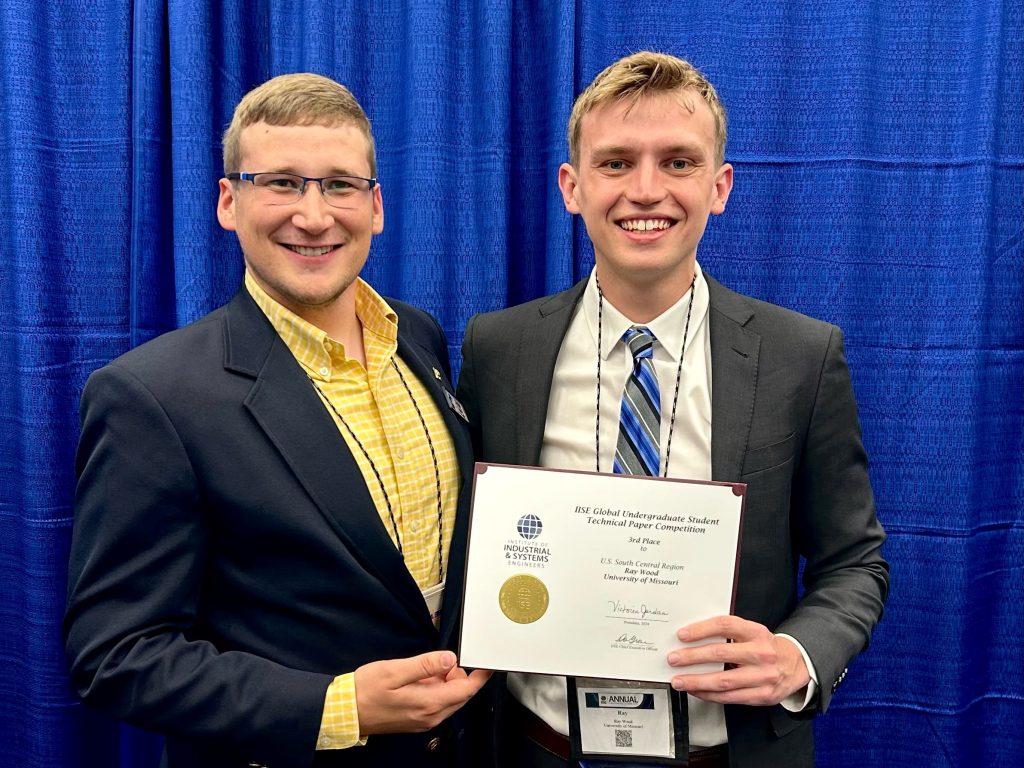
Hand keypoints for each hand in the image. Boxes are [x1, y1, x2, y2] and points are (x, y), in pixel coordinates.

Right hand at [354, 651, 491, 734]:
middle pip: (460, 696)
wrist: (343, 712)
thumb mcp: (395, 670)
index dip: (479, 676)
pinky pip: (436, 704)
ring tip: (428, 669)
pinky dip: (436, 690)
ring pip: (448, 700)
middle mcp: (429, 716)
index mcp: (428, 703)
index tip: (485, 664)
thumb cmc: (365, 691)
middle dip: (460, 677)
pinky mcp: (415, 720)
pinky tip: (421, 679)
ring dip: (446, 683)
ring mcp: (423, 720)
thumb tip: (450, 659)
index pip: (466, 690)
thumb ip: (425, 664)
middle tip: (446, 660)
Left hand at [666, 615, 809, 705]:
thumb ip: (728, 632)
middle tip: (674, 659)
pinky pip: (730, 697)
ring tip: (680, 680)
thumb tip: (694, 636)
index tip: (682, 635)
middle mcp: (761, 653)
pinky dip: (709, 695)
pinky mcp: (762, 695)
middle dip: (693, 657)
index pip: (725, 626)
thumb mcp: (752, 632)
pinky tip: (697, 691)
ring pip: (723, 681)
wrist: (797, 664)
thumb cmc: (766, 646)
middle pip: (721, 654)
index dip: (701, 630)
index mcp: (756, 632)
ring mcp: (763, 676)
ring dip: (697, 681)